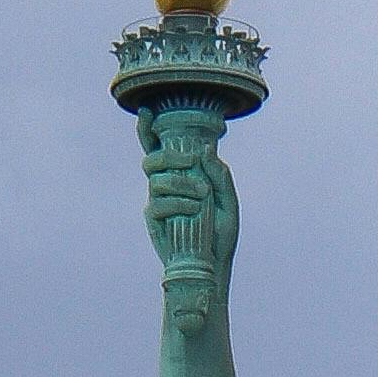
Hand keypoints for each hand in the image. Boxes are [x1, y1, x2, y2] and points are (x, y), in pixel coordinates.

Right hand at [145, 119, 238, 323]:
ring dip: (179, 182)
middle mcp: (165, 184)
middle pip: (152, 157)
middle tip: (190, 160)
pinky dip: (178, 203)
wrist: (213, 265)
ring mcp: (157, 201)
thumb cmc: (221, 233)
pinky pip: (159, 203)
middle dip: (169, 154)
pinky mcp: (155, 219)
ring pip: (156, 178)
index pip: (160, 147)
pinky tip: (194, 210)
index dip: (149, 128)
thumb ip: (221, 177)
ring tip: (201, 195)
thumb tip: (207, 152)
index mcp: (182, 174)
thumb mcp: (229, 203)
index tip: (148, 111)